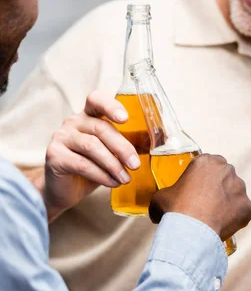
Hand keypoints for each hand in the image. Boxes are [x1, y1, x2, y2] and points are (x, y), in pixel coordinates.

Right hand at [44, 91, 139, 219]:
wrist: (64, 190)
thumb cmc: (90, 169)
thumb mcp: (109, 155)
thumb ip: (124, 146)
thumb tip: (156, 145)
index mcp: (87, 116)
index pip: (96, 100)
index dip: (111, 106)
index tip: (125, 119)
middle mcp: (72, 122)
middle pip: (100, 128)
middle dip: (122, 147)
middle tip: (135, 165)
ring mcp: (61, 137)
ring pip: (91, 146)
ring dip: (113, 164)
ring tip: (125, 179)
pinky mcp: (54, 155)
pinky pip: (82, 164)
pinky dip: (101, 175)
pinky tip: (112, 183)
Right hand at [149, 154, 250, 240]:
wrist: (190, 231)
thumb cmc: (175, 210)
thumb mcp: (161, 197)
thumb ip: (166, 195)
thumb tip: (160, 208)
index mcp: (206, 162)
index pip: (208, 165)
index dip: (202, 178)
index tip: (196, 190)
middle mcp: (227, 170)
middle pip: (224, 177)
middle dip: (217, 188)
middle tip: (205, 204)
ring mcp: (240, 188)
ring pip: (235, 194)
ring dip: (227, 203)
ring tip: (213, 218)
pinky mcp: (248, 207)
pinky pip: (242, 212)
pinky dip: (235, 219)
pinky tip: (221, 227)